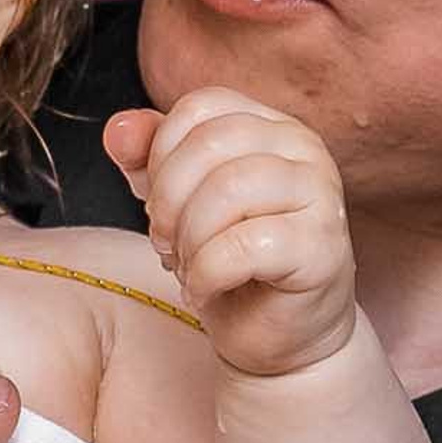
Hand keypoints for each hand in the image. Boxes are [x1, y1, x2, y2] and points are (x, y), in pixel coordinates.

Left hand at [105, 87, 356, 376]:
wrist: (277, 335)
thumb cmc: (229, 263)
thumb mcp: (176, 203)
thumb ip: (145, 160)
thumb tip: (119, 128)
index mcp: (270, 126)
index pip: (199, 107)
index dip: (161, 158)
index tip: (161, 207)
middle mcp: (304, 149)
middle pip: (208, 145)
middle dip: (169, 202)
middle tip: (169, 245)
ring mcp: (321, 194)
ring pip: (227, 190)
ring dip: (189, 240)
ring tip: (190, 268)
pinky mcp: (322, 247)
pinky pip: (242, 247)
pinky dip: (206, 274)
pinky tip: (205, 289)